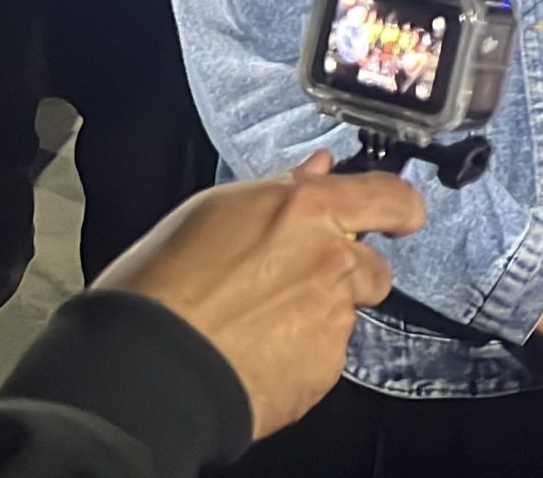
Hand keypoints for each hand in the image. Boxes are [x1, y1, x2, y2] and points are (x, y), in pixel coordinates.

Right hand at [92, 150, 423, 439]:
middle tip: (287, 286)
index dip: (398, 210)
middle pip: (372, 266)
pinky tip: (254, 356)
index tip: (396, 218)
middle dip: (343, 275)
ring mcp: (333, 318)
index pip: (393, 198)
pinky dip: (299, 356)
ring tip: (256, 325)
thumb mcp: (212, 213)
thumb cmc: (159, 287)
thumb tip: (318, 171)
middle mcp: (334, 260)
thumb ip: (282, 191)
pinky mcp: (324, 369)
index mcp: (309, 211)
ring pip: (346, 313)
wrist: (144, 370)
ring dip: (318, 316)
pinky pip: (325, 357)